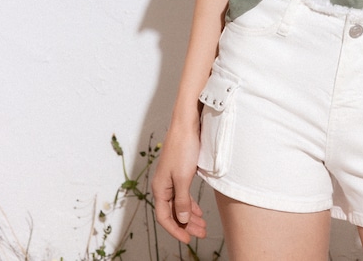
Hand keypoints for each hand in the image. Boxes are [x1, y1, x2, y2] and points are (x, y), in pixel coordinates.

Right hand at [152, 126, 207, 242]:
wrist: (186, 124)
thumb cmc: (183, 147)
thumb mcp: (183, 178)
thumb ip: (182, 201)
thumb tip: (182, 220)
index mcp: (160, 188)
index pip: (164, 217)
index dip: (176, 230)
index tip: (188, 239)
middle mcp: (163, 185)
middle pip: (173, 212)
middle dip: (186, 225)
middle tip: (201, 233)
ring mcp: (171, 179)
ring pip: (179, 204)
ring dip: (190, 216)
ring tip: (202, 225)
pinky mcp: (179, 172)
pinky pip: (183, 194)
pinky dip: (190, 204)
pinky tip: (197, 210)